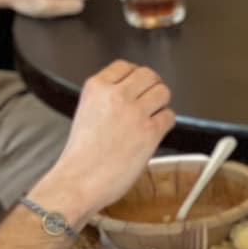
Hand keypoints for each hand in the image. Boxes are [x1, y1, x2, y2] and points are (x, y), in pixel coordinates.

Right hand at [37, 60, 173, 220]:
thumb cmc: (79, 157)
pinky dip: (165, 124)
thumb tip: (128, 95)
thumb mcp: (85, 112)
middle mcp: (116, 95)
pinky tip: (155, 133)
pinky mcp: (150, 132)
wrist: (78, 182)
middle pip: (148, 74)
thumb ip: (105, 98)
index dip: (135, 76)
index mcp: (96, 88)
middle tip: (151, 99)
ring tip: (154, 115)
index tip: (138, 84)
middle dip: (152, 86)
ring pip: (163, 92)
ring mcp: (135, 112)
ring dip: (161, 104)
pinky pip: (169, 117)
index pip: (125, 66)